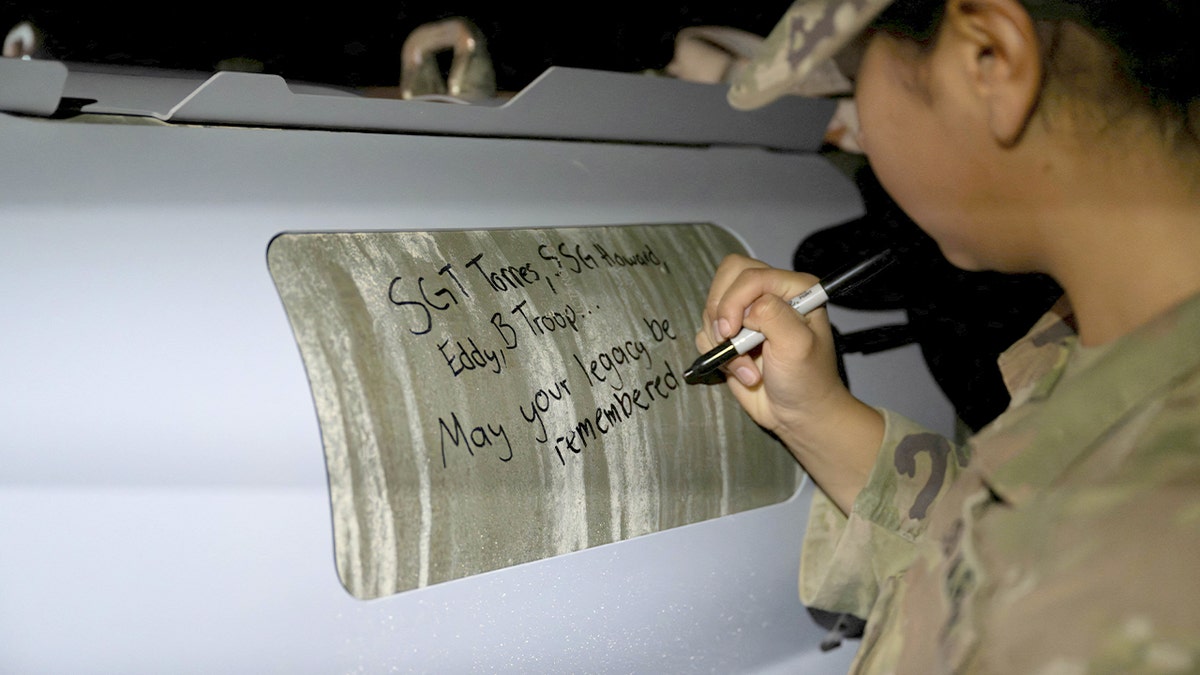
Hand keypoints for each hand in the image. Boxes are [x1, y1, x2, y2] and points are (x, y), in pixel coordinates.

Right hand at [696, 254, 882, 511]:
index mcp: (792, 288)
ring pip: (712, 308)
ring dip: (722, 341)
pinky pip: (706, 333)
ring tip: (746, 366)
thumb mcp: (797, 345)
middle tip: (730, 339)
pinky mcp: (732, 338)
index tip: (732, 332)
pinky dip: (717, 354)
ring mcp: (748, 316)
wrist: (798, 415)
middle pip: (726, 278)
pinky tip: (741, 371)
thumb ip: (772, 315)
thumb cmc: (807, 379)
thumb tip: (743, 310)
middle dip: (721, 312)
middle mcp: (769, 295)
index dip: (734, 300)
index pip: (749, 274)